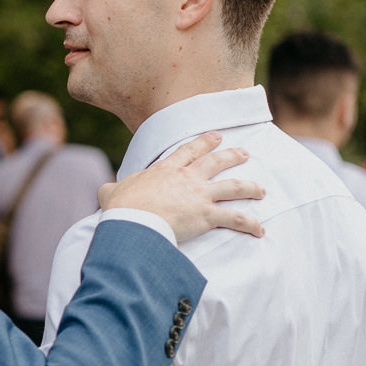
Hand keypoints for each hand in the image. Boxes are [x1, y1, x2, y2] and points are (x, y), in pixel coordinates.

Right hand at [97, 133, 264, 241]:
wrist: (134, 221)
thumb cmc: (122, 208)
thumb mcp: (111, 192)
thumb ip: (111, 189)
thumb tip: (105, 192)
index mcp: (167, 169)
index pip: (189, 150)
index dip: (205, 141)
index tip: (217, 136)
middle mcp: (188, 178)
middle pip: (216, 162)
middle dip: (233, 155)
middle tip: (244, 152)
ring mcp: (200, 196)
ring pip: (233, 187)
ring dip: (250, 187)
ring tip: (261, 189)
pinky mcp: (207, 216)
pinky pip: (235, 219)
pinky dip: (250, 224)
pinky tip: (260, 229)